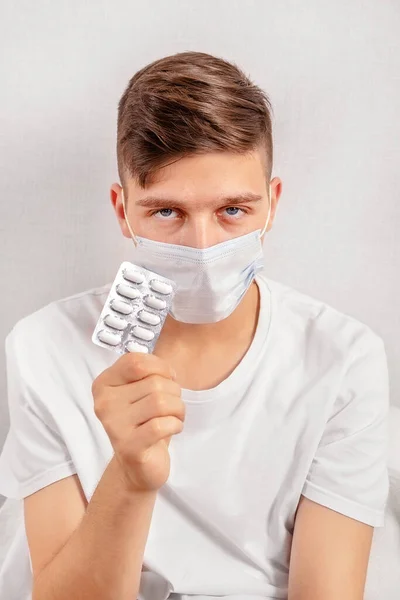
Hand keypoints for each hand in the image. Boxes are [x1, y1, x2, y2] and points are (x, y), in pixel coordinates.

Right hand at [91, 352, 184, 492]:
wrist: (136, 466)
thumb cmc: (144, 422)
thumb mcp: (141, 391)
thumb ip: (148, 373)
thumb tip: (167, 370)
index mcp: (104, 384)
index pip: (136, 362)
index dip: (161, 367)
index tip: (168, 379)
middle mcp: (104, 403)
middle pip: (154, 382)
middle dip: (174, 392)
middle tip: (173, 405)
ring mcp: (114, 425)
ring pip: (161, 402)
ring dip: (178, 408)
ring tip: (175, 417)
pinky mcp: (129, 446)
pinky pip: (162, 425)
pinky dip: (176, 424)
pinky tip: (173, 429)